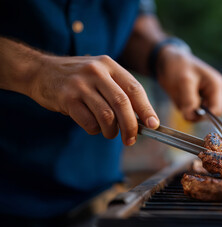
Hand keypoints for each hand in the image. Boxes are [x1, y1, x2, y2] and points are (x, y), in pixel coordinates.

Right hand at [29, 54, 158, 145]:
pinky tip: (93, 126)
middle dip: (131, 126)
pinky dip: (95, 130)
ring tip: (110, 133)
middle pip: (122, 103)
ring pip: (107, 116)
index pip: (135, 89)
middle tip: (131, 139)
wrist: (40, 71)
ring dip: (112, 131)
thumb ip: (120, 91)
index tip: (154, 124)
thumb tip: (143, 119)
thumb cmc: (78, 78)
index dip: (147, 109)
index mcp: (110, 65)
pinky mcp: (67, 98)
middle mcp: (97, 72)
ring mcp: (81, 85)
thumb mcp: (101, 74)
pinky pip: (89, 122)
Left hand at [156, 46, 221, 120]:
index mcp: (216, 86)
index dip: (204, 114)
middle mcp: (213, 93)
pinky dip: (181, 106)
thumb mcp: (184, 81)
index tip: (189, 110)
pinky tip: (178, 95)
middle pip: (207, 114)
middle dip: (193, 111)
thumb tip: (191, 116)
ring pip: (197, 114)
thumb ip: (189, 100)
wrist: (166, 60)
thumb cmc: (178, 65)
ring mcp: (204, 96)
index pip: (217, 110)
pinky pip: (189, 111)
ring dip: (185, 108)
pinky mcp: (195, 99)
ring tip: (179, 93)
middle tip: (181, 100)